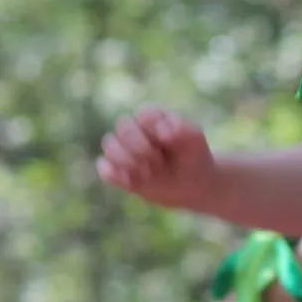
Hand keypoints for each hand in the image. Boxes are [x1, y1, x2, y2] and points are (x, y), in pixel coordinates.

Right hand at [97, 108, 215, 209]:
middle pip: (123, 126)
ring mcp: (125, 150)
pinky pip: (104, 169)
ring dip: (128, 161)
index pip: (143, 115)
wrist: (194, 185)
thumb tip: (163, 132)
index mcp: (153, 118)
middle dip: (140, 146)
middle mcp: (135, 130)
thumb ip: (184, 129)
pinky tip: (133, 183)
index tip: (170, 145)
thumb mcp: (196, 142)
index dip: (155, 132)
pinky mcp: (120, 171)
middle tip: (159, 162)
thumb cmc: (194, 158)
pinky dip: (115, 176)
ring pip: (109, 145)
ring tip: (149, 174)